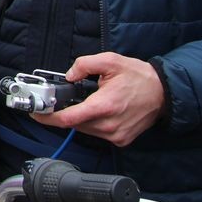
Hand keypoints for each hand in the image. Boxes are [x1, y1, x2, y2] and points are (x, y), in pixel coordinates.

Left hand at [31, 52, 165, 145]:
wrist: (164, 92)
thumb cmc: (139, 76)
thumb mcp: (110, 61)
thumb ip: (84, 64)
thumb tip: (68, 75)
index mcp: (104, 106)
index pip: (68, 119)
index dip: (48, 117)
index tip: (36, 113)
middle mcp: (109, 125)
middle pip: (74, 123)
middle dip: (64, 112)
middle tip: (60, 100)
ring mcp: (116, 135)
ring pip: (84, 129)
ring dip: (79, 117)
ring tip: (86, 101)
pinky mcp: (121, 140)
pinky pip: (97, 133)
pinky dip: (92, 123)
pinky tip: (99, 110)